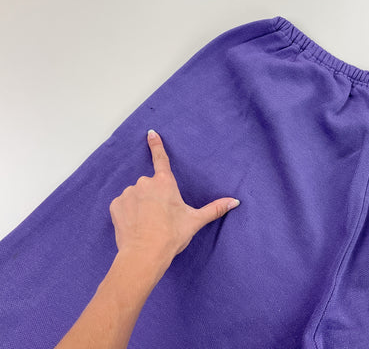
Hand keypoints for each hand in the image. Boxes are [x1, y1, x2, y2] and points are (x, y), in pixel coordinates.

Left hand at [109, 129, 240, 262]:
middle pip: (150, 185)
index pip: (161, 158)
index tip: (151, 132)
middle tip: (159, 216)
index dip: (156, 144)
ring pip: (136, 194)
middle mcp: (144, 182)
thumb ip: (214, 209)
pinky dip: (127, 211)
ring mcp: (128, 193)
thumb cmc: (171, 235)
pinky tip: (134, 224)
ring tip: (147, 223)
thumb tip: (235, 201)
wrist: (144, 254)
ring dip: (140, 204)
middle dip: (154, 196)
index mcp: (164, 182)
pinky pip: (123, 204)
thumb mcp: (194, 221)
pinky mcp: (115, 205)